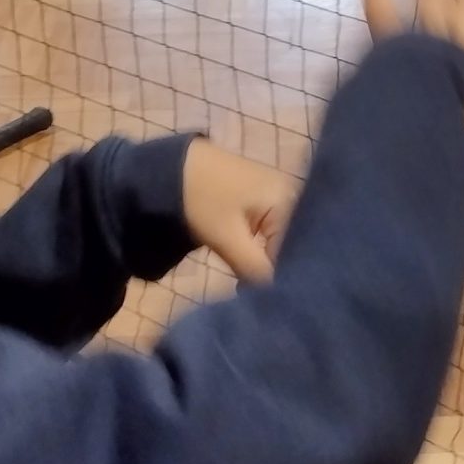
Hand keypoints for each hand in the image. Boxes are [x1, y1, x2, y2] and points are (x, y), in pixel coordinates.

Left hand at [179, 137, 281, 284]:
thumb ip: (256, 268)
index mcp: (290, 201)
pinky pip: (268, 229)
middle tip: (251, 290)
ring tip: (246, 279)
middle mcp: (291, 195)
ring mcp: (275, 195)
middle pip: (289, 243)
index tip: (260, 296)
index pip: (294, 251)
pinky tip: (244, 260)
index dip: (278, 277)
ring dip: (263, 258)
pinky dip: (257, 246)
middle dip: (272, 267)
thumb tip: (275, 294)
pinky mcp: (260, 198)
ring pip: (278, 238)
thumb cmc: (202, 200)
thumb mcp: (228, 238)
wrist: (170, 166)